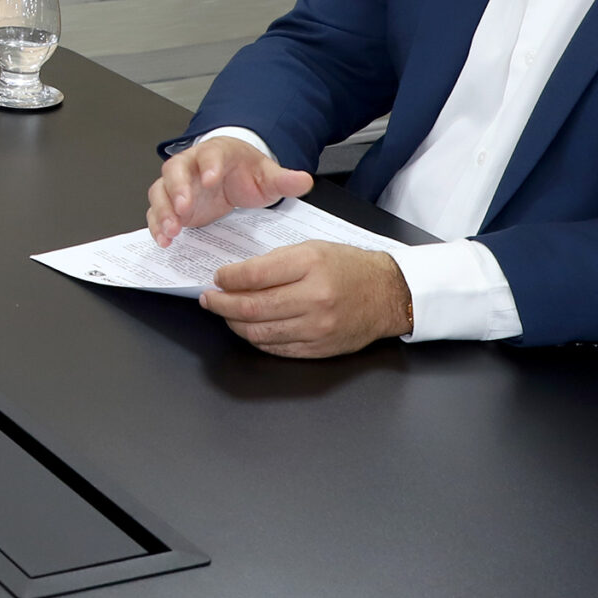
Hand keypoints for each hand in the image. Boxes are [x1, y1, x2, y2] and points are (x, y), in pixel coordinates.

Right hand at [146, 135, 314, 245]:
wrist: (232, 173)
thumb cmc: (246, 171)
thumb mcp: (268, 176)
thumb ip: (284, 179)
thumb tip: (303, 180)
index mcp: (216, 153)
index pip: (208, 155)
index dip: (207, 166)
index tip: (210, 180)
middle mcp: (190, 165)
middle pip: (174, 170)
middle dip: (177, 190)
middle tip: (184, 209)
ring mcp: (177, 185)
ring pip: (161, 192)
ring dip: (163, 211)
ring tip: (171, 231)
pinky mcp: (171, 204)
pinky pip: (157, 211)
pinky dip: (157, 225)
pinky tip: (164, 240)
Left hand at [199, 241, 410, 357]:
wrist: (388, 294)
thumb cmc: (348, 267)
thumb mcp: (311, 249)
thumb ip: (274, 262)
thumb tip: (236, 276)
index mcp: (310, 265)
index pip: (254, 275)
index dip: (228, 278)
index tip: (218, 278)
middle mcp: (314, 298)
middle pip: (252, 307)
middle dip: (222, 304)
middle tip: (209, 299)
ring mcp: (317, 327)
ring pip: (260, 332)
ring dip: (234, 323)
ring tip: (225, 313)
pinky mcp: (319, 348)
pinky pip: (276, 348)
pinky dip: (256, 338)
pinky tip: (248, 328)